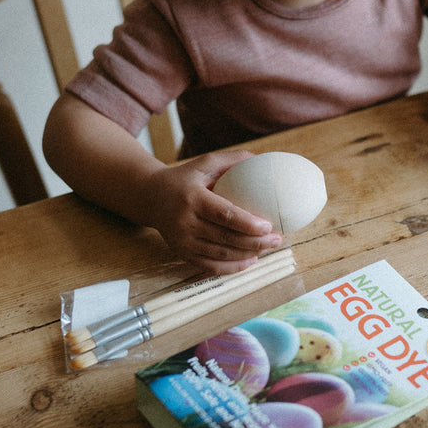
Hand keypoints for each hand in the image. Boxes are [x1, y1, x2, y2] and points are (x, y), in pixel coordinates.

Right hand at [145, 148, 282, 272]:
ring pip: (220, 254)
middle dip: (255, 242)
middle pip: (225, 238)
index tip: (268, 226)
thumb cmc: (185, 178)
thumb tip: (263, 159)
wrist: (150, 197)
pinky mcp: (181, 253)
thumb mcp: (205, 163)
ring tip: (269, 247)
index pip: (224, 215)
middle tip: (277, 238)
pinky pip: (210, 266)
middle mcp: (185, 222)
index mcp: (193, 198)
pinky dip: (232, 267)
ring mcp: (182, 241)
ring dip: (248, 254)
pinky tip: (250, 260)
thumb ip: (233, 159)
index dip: (248, 224)